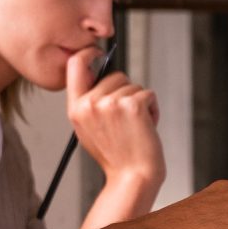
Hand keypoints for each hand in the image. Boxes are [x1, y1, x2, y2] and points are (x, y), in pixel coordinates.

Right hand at [66, 47, 163, 194]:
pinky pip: (148, 94)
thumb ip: (89, 103)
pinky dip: (153, 109)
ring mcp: (110, 103)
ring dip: (141, 104)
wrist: (133, 177)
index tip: (98, 51)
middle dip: (127, 93)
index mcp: (76, 109)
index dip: (87, 53)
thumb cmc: (117, 156)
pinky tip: (146, 128)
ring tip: (135, 128)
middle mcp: (90, 104)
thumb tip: (98, 74)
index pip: (74, 66)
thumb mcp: (90, 130)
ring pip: (134, 86)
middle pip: (115, 76)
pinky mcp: (132, 105)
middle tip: (126, 122)